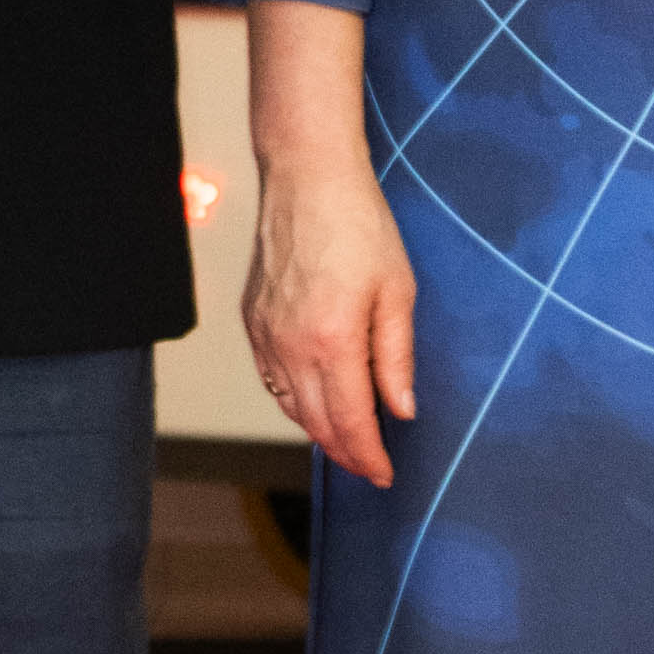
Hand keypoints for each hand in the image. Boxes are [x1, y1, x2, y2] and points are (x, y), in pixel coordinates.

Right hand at [243, 165, 417, 489]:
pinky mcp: (252, 320)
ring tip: (345, 440)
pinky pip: (270, 378)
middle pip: (316, 423)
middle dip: (344, 452)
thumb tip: (401, 409)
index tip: (384, 473)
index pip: (350, 422)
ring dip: (317, 430)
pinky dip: (292, 399)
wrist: (307, 179)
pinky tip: (312, 400)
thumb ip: (396, 357)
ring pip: (289, 405)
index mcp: (332, 341)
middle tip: (368, 465)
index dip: (368, 456)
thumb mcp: (397, 291)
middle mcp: (291, 346)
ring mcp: (265, 334)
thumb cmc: (357, 225)